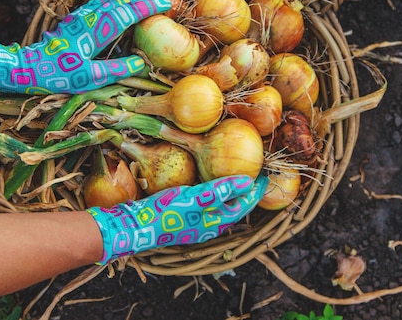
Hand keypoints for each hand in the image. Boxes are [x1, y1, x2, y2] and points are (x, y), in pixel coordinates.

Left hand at [0, 0, 170, 94]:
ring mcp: (82, 14)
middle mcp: (90, 17)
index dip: (147, 7)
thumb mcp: (92, 78)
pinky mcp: (77, 17)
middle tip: (162, 2)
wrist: (29, 66)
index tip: (165, 6)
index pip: (127, 12)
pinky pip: (101, 1)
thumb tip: (141, 62)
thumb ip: (118, 70)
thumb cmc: (61, 75)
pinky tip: (121, 3)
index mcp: (97, 30)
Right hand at [87, 174, 268, 263]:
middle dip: (247, 193)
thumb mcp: (194, 198)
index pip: (244, 205)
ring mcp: (198, 224)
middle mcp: (210, 226)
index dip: (256, 191)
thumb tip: (247, 182)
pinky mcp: (187, 220)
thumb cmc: (165, 212)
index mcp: (215, 223)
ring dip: (232, 194)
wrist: (136, 227)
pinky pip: (210, 208)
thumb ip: (220, 190)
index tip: (266, 176)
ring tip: (238, 179)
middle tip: (256, 175)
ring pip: (223, 208)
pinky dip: (217, 196)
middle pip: (236, 208)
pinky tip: (211, 187)